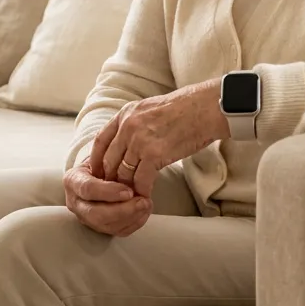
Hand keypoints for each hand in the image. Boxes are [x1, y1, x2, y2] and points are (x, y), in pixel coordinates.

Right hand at [62, 162, 151, 236]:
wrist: (100, 170)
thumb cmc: (102, 160)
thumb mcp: (102, 153)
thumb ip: (111, 158)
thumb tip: (130, 163)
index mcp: (73, 180)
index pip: (87, 189)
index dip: (109, 192)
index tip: (129, 191)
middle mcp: (75, 202)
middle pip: (95, 214)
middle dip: (122, 210)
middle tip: (143, 201)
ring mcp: (85, 217)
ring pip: (106, 226)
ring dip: (130, 217)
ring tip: (147, 204)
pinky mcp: (99, 227)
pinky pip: (116, 231)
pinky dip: (134, 223)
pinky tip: (144, 212)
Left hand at [90, 78, 230, 197]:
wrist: (206, 108)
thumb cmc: (186, 109)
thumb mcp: (151, 109)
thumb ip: (136, 124)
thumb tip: (129, 144)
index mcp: (126, 113)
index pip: (100, 141)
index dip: (97, 161)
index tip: (100, 174)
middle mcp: (128, 126)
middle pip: (109, 160)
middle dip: (111, 179)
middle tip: (116, 191)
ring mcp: (139, 140)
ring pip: (123, 173)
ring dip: (127, 188)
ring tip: (132, 197)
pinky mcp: (154, 154)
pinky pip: (140, 180)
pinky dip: (142, 191)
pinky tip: (146, 196)